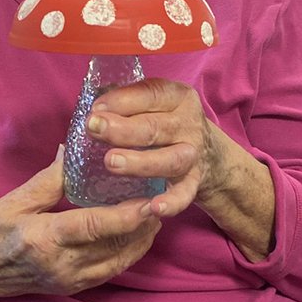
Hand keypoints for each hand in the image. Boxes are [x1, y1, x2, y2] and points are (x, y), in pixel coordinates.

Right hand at [0, 149, 161, 301]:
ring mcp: (67, 280)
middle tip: (164, 200)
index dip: (127, 216)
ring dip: (140, 241)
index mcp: (43, 238)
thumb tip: (75, 149)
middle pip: (114, 246)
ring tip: (156, 215)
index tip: (151, 201)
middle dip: (143, 226)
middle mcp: (59, 264)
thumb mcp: (13, 200)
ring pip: (116, 262)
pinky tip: (137, 236)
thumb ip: (49, 179)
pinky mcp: (71, 287)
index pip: (94, 227)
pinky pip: (108, 271)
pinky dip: (127, 254)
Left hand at [85, 79, 275, 259]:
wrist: (209, 153)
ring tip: (111, 162)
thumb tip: (92, 110)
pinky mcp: (193, 182)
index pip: (151, 94)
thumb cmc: (166, 124)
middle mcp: (188, 125)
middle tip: (94, 129)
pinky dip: (171, 202)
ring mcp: (192, 155)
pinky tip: (154, 207)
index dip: (122, 100)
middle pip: (155, 127)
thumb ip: (127, 102)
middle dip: (122, 129)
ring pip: (169, 160)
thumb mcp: (154, 104)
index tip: (96, 108)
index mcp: (177, 98)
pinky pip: (183, 194)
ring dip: (139, 162)